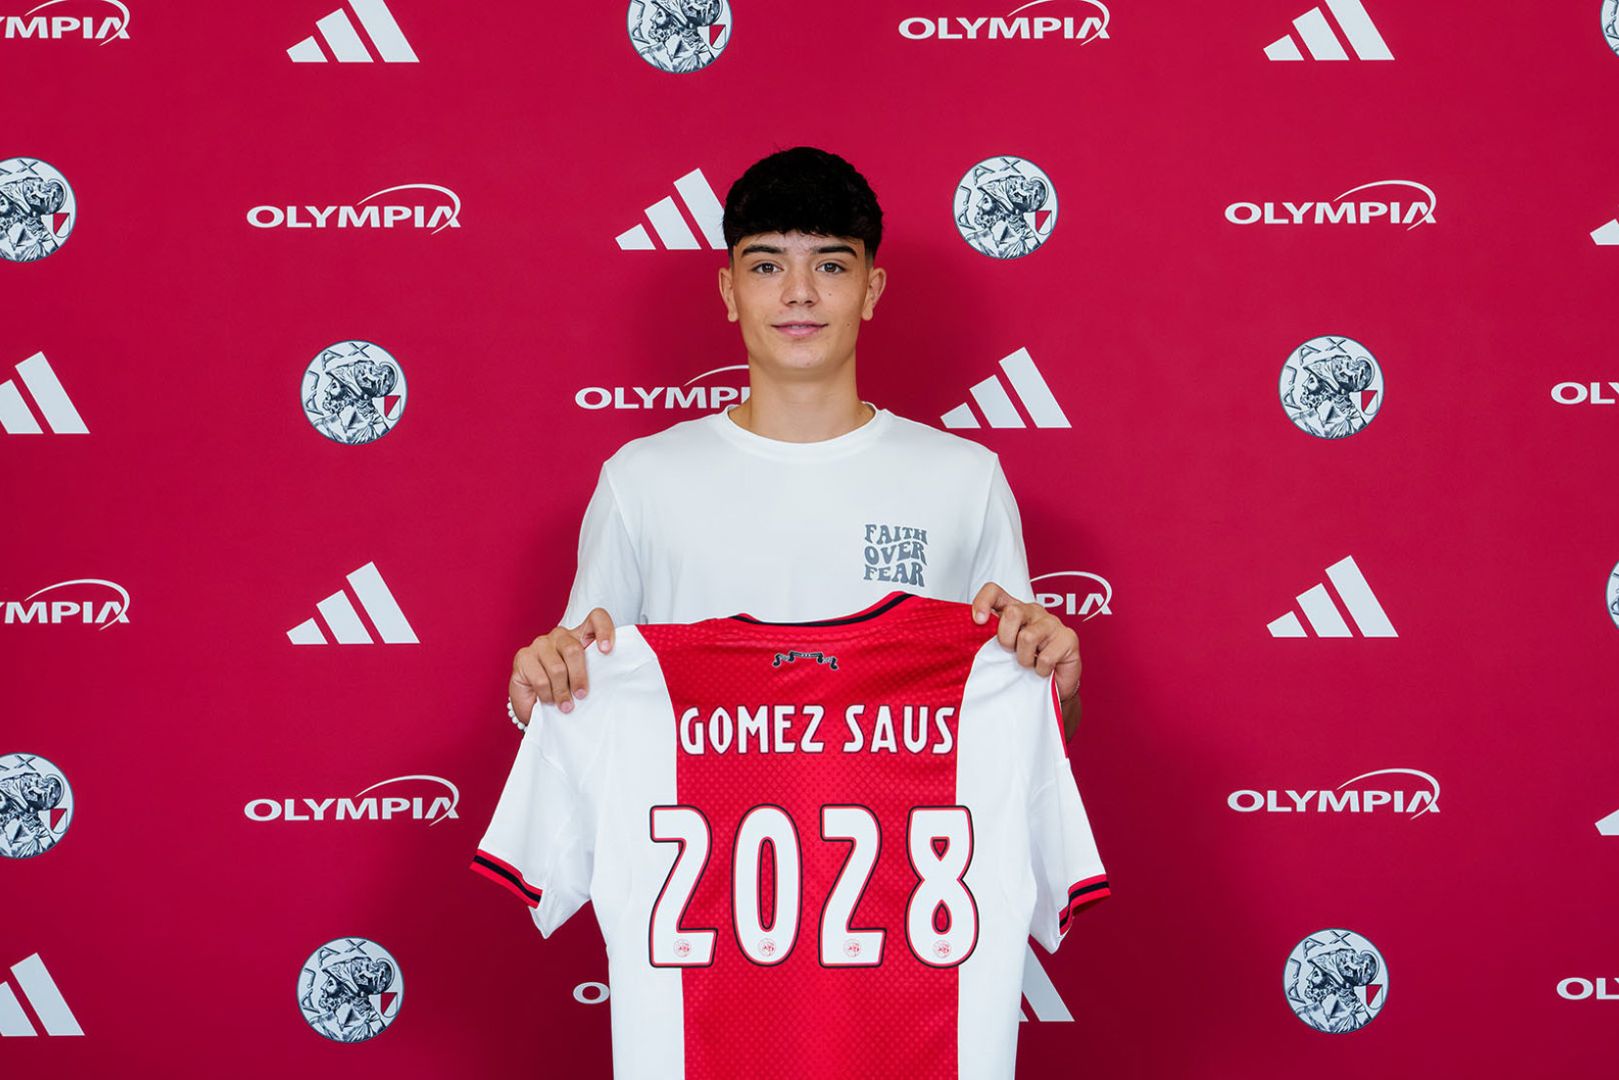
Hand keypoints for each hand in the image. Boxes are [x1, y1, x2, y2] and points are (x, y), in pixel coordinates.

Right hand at [508, 608, 615, 724]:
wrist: (536, 706)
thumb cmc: (565, 690)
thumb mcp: (584, 681)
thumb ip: (596, 674)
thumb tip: (613, 683)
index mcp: (580, 636)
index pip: (596, 618)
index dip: (604, 630)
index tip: (606, 650)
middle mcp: (560, 636)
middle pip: (574, 649)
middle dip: (579, 677)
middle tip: (582, 695)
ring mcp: (540, 644)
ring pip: (557, 668)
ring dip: (562, 692)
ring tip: (566, 706)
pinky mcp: (523, 657)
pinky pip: (541, 679)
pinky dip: (548, 695)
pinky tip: (549, 700)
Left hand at [970, 582, 1080, 704]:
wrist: (1053, 688)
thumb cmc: (1024, 667)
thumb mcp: (1000, 651)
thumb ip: (985, 640)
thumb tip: (960, 639)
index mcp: (1014, 610)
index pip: (995, 591)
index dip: (983, 602)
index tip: (978, 621)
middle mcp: (1033, 611)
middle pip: (1012, 612)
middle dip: (1006, 639)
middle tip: (1010, 653)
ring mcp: (1053, 623)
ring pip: (1027, 637)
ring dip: (1024, 659)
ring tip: (1028, 663)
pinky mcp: (1069, 638)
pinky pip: (1046, 656)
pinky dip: (1040, 670)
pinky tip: (1043, 670)